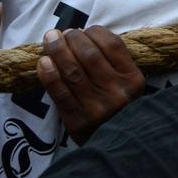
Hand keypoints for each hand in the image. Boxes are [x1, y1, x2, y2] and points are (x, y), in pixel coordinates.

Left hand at [37, 26, 145, 143]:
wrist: (119, 148)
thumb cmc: (120, 109)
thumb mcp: (128, 86)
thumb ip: (113, 63)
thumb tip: (80, 35)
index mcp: (133, 80)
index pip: (112, 44)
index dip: (94, 31)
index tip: (83, 30)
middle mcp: (117, 92)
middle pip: (89, 54)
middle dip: (71, 38)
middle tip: (60, 33)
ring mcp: (97, 108)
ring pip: (72, 70)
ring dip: (57, 50)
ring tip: (50, 40)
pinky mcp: (78, 121)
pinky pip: (59, 92)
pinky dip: (49, 75)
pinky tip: (43, 62)